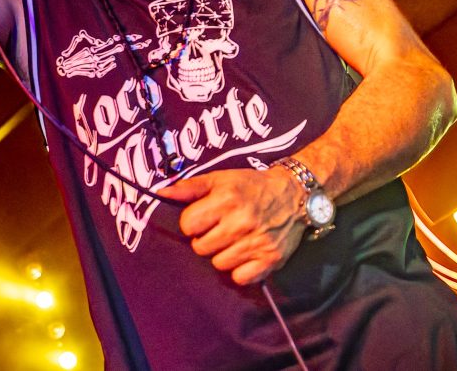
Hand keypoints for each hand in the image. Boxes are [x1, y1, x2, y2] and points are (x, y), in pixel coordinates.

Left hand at [158, 167, 306, 284]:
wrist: (294, 194)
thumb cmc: (252, 186)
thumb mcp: (221, 179)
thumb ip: (190, 188)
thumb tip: (163, 193)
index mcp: (226, 199)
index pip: (188, 225)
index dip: (193, 222)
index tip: (205, 218)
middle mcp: (241, 222)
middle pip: (201, 247)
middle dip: (207, 239)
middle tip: (221, 229)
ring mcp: (257, 242)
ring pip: (219, 264)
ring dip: (223, 254)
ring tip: (234, 240)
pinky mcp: (270, 259)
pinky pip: (240, 277)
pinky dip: (240, 269)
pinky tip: (246, 254)